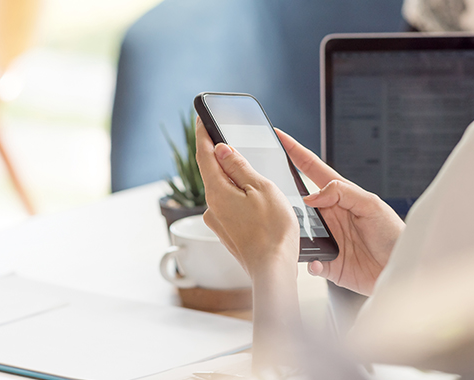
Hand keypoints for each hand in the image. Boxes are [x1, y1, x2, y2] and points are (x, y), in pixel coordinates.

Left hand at [195, 118, 298, 278]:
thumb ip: (239, 167)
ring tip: (253, 174)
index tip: (200, 118)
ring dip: (233, 179)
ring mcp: (218, 221)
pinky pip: (229, 206)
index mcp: (217, 191)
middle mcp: (211, 207)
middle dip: (221, 156)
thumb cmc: (273, 230)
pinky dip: (238, 196)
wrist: (273, 270)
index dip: (202, 134)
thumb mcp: (261, 188)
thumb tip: (221, 149)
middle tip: (230, 139)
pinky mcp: (227, 232)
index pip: (203, 155)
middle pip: (213, 172)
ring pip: (223, 190)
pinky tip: (255, 200)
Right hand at [276, 129, 404, 295]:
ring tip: (291, 231)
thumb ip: (343, 193)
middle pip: (297, 200)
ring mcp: (326, 238)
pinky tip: (316, 261)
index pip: (311, 168)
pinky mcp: (326, 262)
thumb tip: (312, 196)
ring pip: (297, 231)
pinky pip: (308, 261)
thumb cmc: (393, 235)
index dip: (295, 152)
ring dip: (292, 232)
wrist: (401, 269)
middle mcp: (328, 215)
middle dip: (281, 195)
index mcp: (339, 196)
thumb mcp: (372, 205)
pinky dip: (308, 261)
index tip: (279, 136)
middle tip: (269, 190)